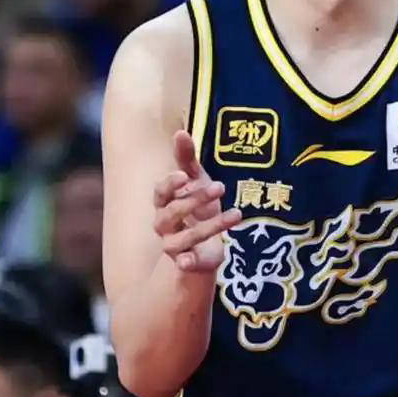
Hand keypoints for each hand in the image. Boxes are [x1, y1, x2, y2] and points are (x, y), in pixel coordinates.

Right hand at [153, 130, 240, 272]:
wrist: (203, 246)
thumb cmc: (197, 207)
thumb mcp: (196, 181)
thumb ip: (187, 159)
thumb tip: (181, 132)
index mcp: (164, 203)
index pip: (160, 192)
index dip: (170, 184)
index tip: (184, 176)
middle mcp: (164, 224)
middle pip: (172, 213)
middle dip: (195, 200)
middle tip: (220, 186)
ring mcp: (173, 245)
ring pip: (185, 237)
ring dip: (210, 226)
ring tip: (237, 214)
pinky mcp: (186, 262)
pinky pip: (182, 264)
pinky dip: (185, 262)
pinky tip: (190, 261)